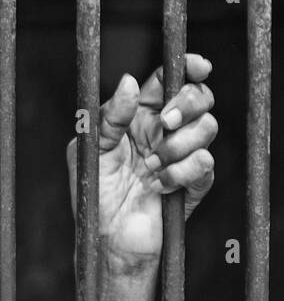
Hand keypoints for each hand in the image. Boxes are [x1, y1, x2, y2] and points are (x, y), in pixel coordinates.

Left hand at [66, 53, 216, 267]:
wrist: (106, 234)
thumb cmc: (94, 189)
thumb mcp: (92, 147)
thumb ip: (109, 115)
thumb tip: (128, 81)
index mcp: (138, 114)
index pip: (169, 80)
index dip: (188, 67)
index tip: (198, 66)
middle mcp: (164, 130)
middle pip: (198, 98)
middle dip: (187, 105)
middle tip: (165, 123)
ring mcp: (182, 155)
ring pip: (208, 128)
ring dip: (178, 145)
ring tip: (150, 166)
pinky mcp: (195, 182)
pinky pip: (205, 164)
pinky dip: (180, 173)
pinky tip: (158, 185)